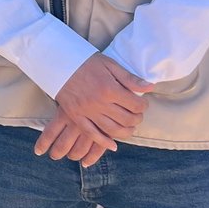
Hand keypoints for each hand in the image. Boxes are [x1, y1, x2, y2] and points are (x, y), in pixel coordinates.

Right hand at [37, 55, 153, 159]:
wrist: (59, 63)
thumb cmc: (86, 62)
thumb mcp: (109, 64)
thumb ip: (129, 78)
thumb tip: (149, 87)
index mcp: (109, 89)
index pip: (135, 105)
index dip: (143, 105)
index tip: (142, 103)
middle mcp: (99, 103)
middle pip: (126, 119)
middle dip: (136, 118)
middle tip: (137, 114)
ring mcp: (87, 111)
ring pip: (112, 130)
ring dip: (125, 132)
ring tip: (129, 127)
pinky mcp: (76, 116)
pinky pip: (92, 134)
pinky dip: (104, 142)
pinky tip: (113, 145)